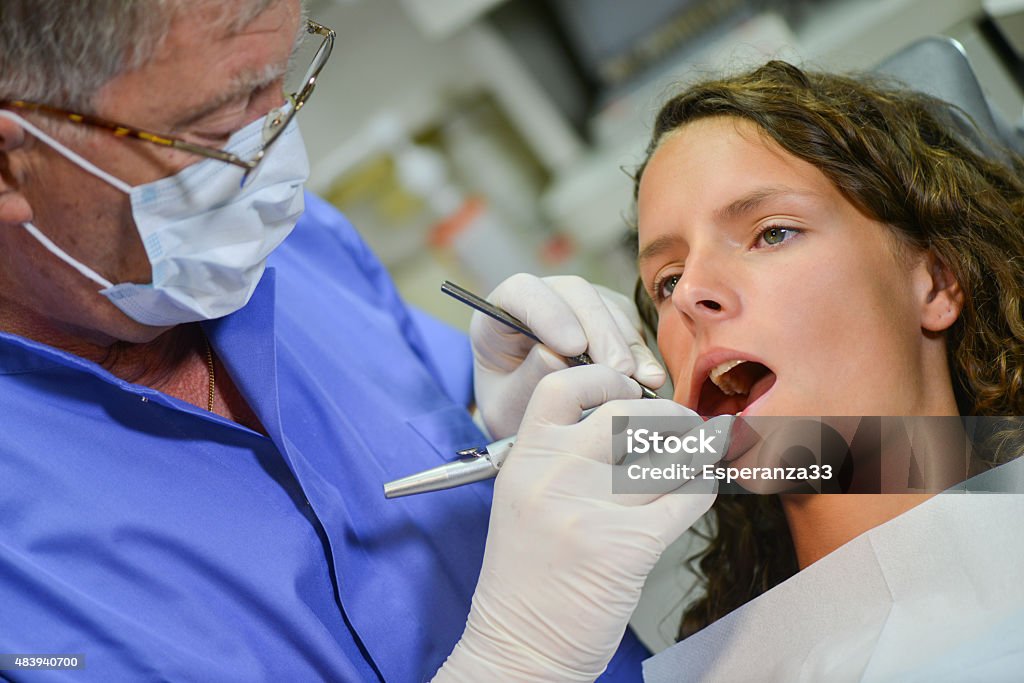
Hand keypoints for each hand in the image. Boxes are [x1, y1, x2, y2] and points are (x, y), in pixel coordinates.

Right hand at [435, 365, 726, 681]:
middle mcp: (554, 475)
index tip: (630, 389)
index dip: (604, 378)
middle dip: (669, 414)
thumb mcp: (526, 503)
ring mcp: (591, 509)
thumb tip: (631, 427)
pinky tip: (703, 487)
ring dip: (697, 449)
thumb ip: (564, 461)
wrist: (519, 648)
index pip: (564, 386)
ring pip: (666, 455)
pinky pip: (687, 497)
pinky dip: (704, 487)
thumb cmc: (526, 580)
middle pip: (626, 413)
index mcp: (525, 460)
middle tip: (685, 424)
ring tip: (706, 451)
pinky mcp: (628, 546)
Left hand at [471, 274, 665, 439]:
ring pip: (607, 305)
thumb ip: (528, 380)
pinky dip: (640, 351)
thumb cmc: (510, 409)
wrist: (532, 421)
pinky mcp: (608, 316)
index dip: (550, 312)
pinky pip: (629, 322)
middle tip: (619, 372)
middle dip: (601, 331)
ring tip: (641, 381)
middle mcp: (542, 297)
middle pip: (575, 292)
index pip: (523, 291)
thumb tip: (556, 356)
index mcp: (500, 313)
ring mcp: (577, 304)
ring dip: (627, 344)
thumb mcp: (507, 405)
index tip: (573, 347)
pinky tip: (648, 378)